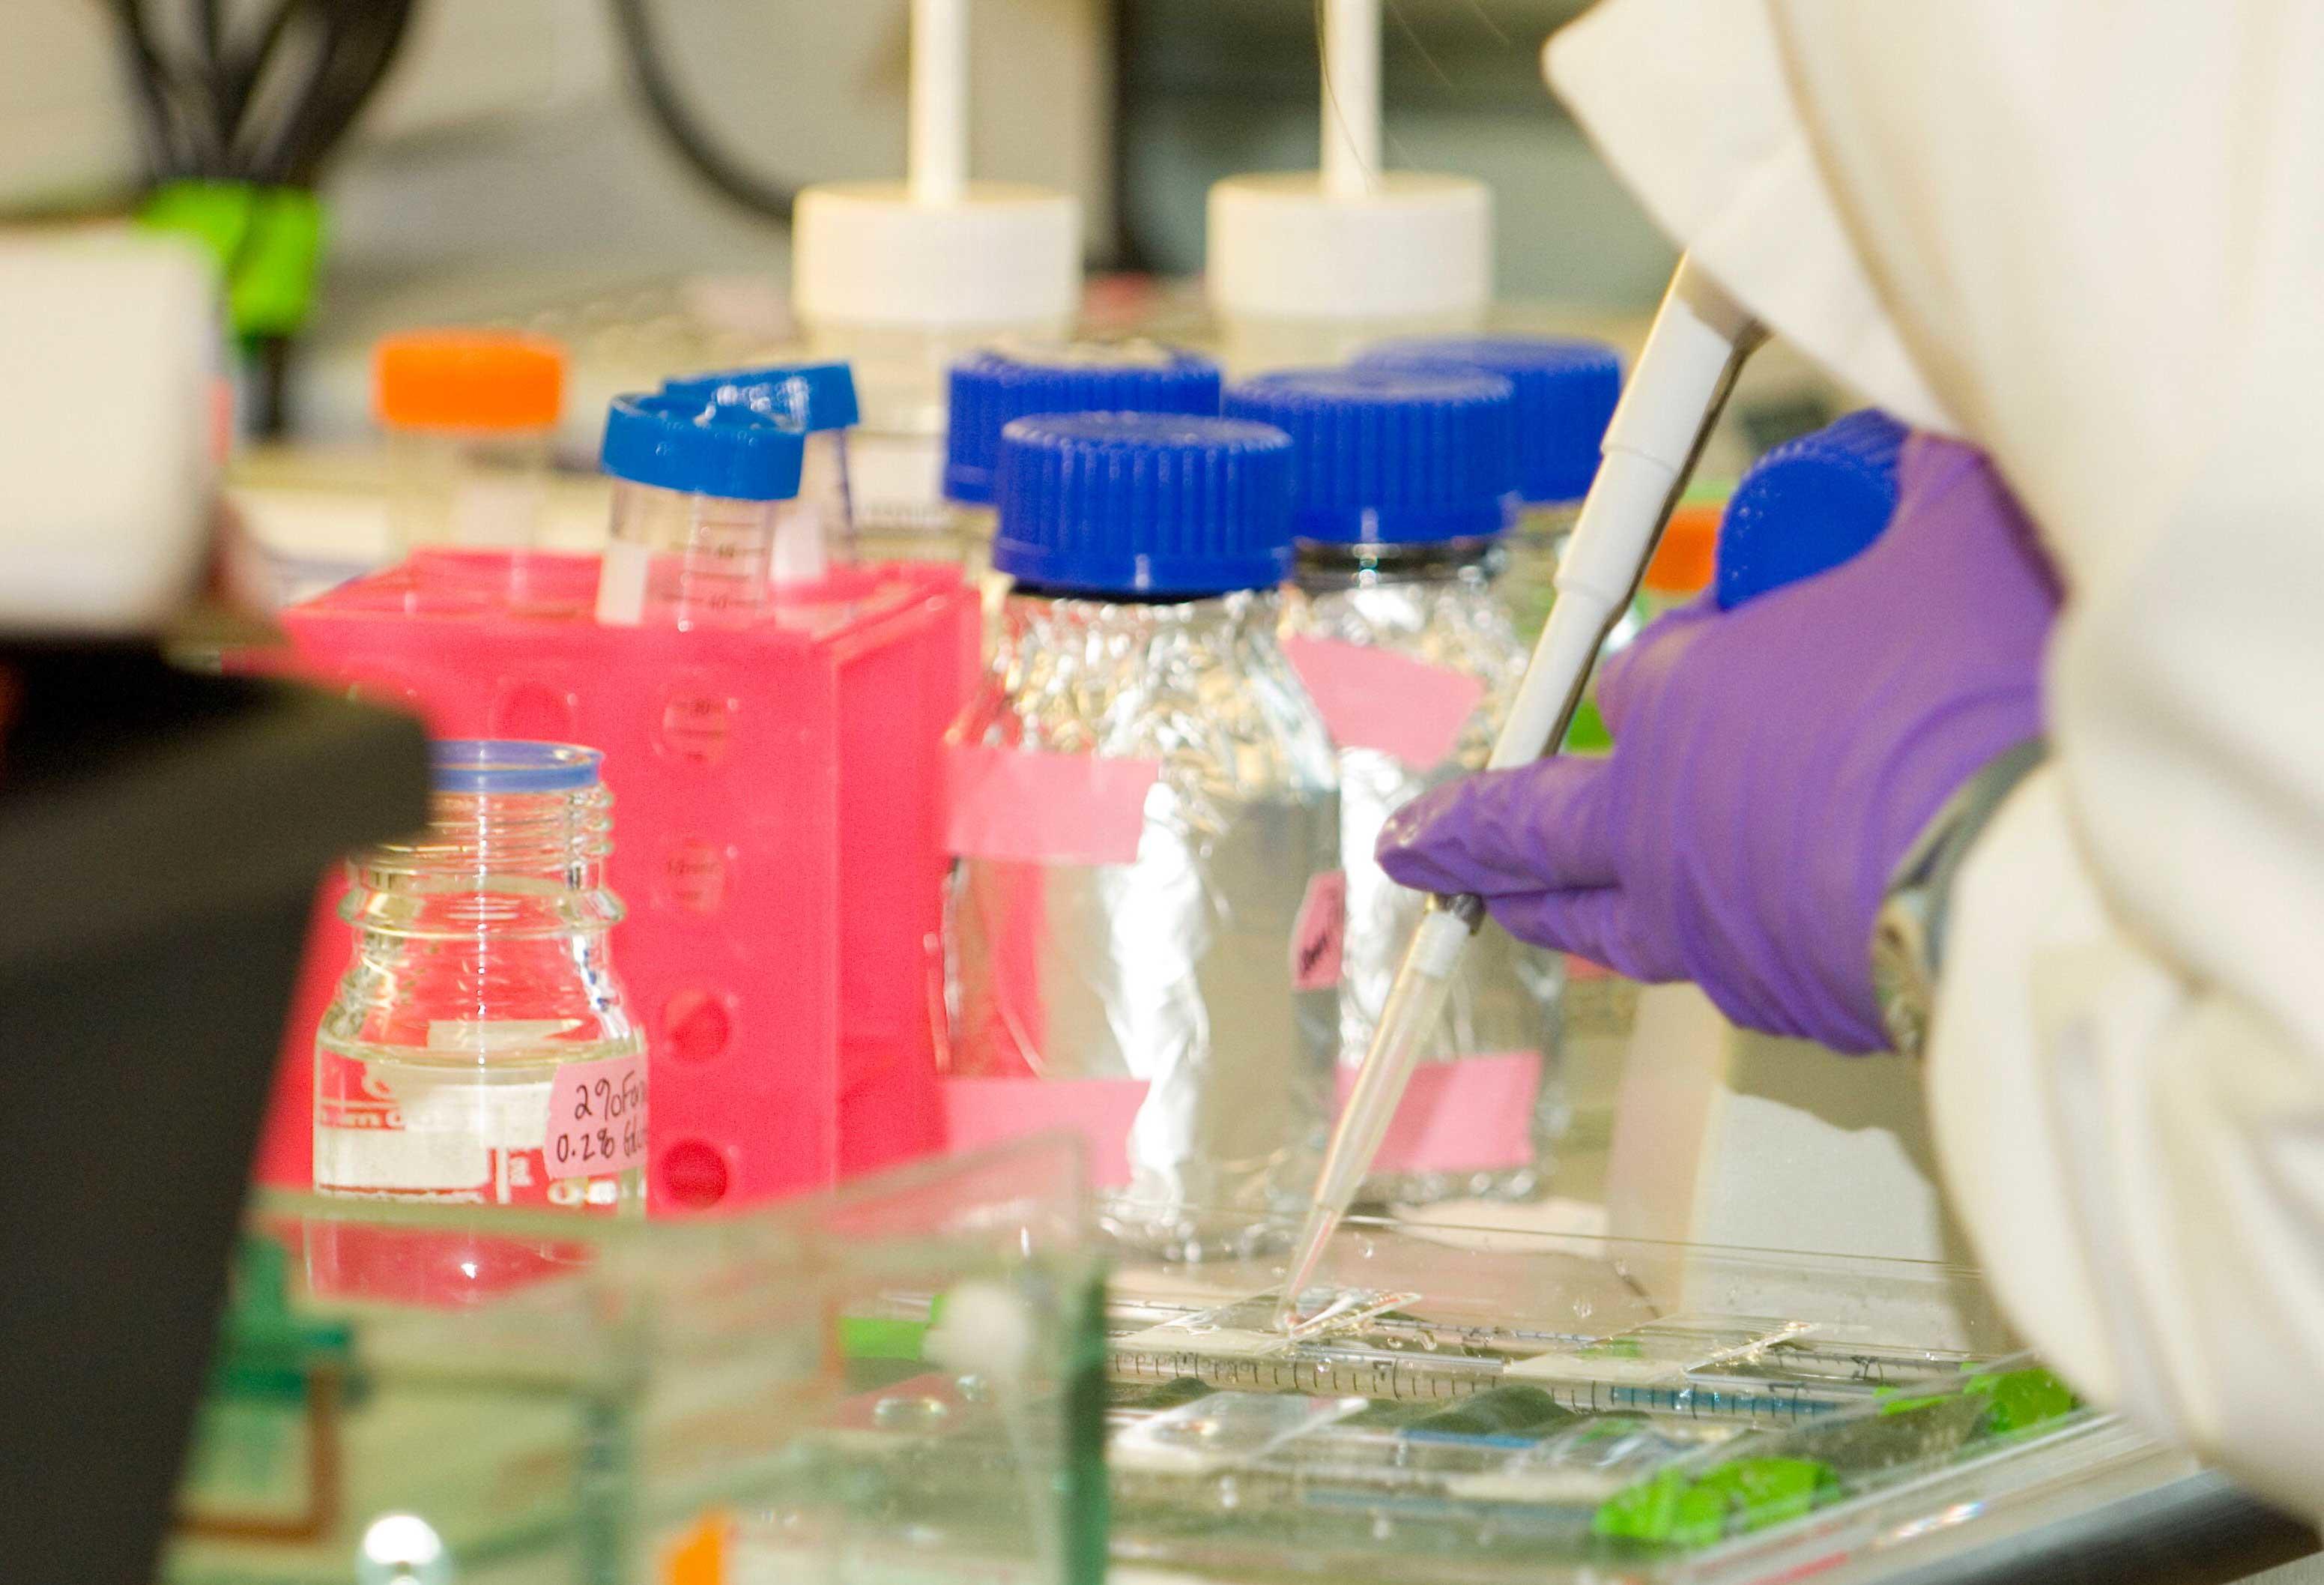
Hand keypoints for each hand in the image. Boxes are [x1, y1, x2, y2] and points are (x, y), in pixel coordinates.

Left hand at [1377, 434, 2057, 1051]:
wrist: (2049, 872)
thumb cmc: (1983, 693)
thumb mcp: (1950, 526)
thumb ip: (1902, 480)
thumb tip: (1898, 442)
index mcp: (1678, 705)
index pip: (1623, 680)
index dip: (1652, 662)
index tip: (1679, 650)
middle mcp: (1666, 830)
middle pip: (1536, 834)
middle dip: (1468, 836)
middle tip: (1413, 846)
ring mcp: (1720, 932)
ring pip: (1608, 924)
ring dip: (1554, 909)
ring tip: (1516, 909)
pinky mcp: (1798, 1003)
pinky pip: (1727, 969)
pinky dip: (1712, 948)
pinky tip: (1726, 941)